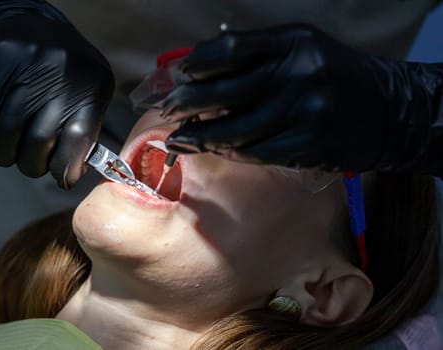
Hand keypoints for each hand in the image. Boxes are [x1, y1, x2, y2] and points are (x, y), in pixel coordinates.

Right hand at [0, 1, 114, 188]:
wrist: (28, 22)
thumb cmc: (69, 67)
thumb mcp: (93, 89)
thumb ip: (88, 126)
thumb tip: (74, 169)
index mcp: (92, 89)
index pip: (79, 140)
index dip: (69, 168)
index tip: (64, 179)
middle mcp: (60, 83)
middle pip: (39, 143)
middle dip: (35, 165)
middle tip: (36, 164)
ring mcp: (27, 78)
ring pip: (9, 136)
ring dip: (11, 155)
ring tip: (17, 152)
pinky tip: (9, 120)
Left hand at [161, 24, 442, 174]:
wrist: (391, 111)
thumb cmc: (336, 78)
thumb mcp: (303, 50)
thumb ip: (258, 56)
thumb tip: (202, 69)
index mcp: (293, 42)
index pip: (231, 50)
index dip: (198, 64)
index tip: (180, 76)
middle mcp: (299, 73)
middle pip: (226, 92)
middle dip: (188, 104)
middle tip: (168, 112)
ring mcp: (306, 111)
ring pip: (237, 130)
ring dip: (201, 137)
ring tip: (180, 140)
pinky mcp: (311, 143)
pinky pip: (257, 153)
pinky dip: (232, 153)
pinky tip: (217, 151)